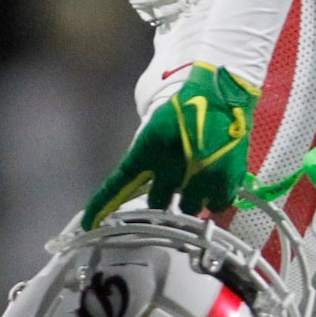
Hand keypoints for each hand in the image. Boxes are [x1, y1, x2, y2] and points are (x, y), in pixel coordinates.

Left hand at [84, 63, 260, 225]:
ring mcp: (201, 177)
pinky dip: (213, 198)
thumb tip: (144, 178)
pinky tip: (214, 181)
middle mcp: (173, 168)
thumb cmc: (187, 105)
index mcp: (150, 149)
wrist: (222, 93)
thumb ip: (150, 155)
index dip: (103, 205)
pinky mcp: (226, 182)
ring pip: (189, 206)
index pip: (119, 183)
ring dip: (190, 197)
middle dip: (162, 197)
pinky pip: (215, 205)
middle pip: (157, 202)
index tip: (89, 223)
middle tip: (172, 182)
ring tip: (198, 176)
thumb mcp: (158, 127)